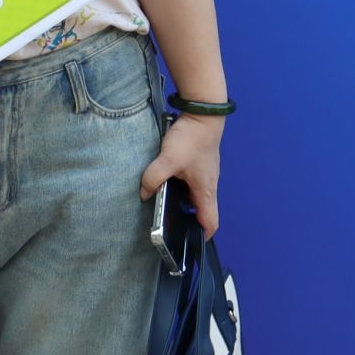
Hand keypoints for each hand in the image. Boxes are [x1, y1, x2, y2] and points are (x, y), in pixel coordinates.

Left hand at [140, 114, 223, 237]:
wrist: (203, 113)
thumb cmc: (191, 139)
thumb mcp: (168, 160)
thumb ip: (153, 178)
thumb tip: (144, 194)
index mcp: (205, 191)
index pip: (210, 223)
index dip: (202, 236)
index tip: (187, 242)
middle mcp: (208, 186)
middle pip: (201, 211)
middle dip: (186, 219)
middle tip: (167, 223)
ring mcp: (205, 174)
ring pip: (194, 196)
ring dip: (181, 201)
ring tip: (162, 204)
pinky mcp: (199, 164)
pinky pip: (191, 182)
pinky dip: (180, 187)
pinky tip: (166, 181)